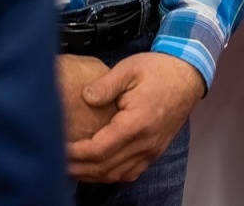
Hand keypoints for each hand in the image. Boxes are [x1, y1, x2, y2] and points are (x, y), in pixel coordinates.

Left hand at [67, 52, 205, 183]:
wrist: (187, 75)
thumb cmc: (158, 69)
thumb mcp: (128, 69)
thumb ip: (105, 85)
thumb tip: (84, 96)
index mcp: (137, 123)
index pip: (100, 149)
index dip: (76, 153)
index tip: (57, 149)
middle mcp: (145, 143)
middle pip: (105, 167)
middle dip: (78, 168)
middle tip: (55, 163)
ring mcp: (152, 150)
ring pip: (117, 174)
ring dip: (92, 175)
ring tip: (70, 168)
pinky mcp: (154, 151)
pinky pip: (130, 172)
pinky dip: (110, 174)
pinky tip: (95, 169)